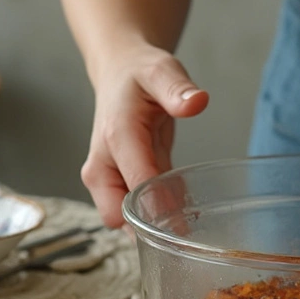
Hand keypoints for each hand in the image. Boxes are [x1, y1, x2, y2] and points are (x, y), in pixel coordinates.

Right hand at [80, 44, 208, 226]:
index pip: (134, 186)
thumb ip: (177, 89)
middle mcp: (102, 165)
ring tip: (188, 219)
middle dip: (150, 226)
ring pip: (124, 222)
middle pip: (119, 217)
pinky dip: (155, 216)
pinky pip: (134, 214)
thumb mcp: (161, 71)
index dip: (158, 208)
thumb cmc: (138, 75)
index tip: (185, 222)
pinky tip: (181, 210)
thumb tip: (197, 102)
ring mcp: (106, 178)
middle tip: (188, 227)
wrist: (118, 74)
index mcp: (116, 138)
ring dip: (153, 225)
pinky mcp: (116, 185)